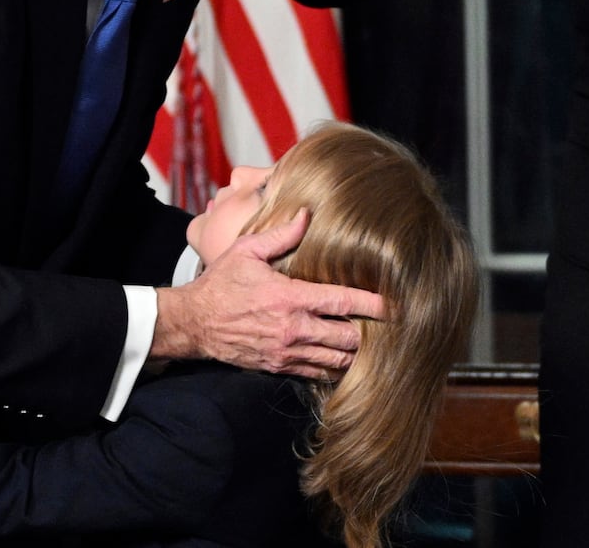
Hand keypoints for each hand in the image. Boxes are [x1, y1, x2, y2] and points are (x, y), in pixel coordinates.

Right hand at [152, 208, 384, 377]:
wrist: (193, 323)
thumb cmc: (220, 283)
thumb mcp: (247, 251)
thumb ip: (281, 235)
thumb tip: (307, 215)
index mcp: (289, 298)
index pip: (341, 302)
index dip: (372, 304)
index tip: (394, 304)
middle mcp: (293, 329)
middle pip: (347, 338)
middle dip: (370, 334)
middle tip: (388, 327)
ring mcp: (287, 352)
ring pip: (336, 361)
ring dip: (356, 354)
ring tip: (374, 345)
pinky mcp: (279, 367)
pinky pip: (316, 373)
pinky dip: (335, 368)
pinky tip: (346, 361)